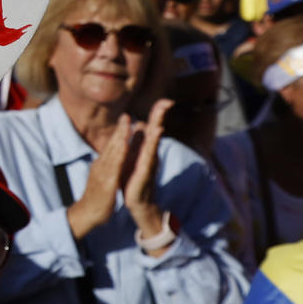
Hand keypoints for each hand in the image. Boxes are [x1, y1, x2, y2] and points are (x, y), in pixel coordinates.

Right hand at [66, 115, 130, 238]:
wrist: (87, 214)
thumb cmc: (96, 198)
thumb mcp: (102, 180)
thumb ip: (106, 169)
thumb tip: (111, 161)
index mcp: (101, 165)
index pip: (110, 146)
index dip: (118, 133)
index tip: (126, 120)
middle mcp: (100, 166)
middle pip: (111, 145)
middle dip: (119, 129)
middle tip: (127, 115)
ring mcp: (102, 173)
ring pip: (112, 152)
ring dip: (119, 137)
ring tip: (126, 124)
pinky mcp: (106, 182)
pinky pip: (114, 165)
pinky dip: (119, 153)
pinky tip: (124, 144)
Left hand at [123, 99, 172, 239]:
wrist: (138, 203)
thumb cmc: (134, 179)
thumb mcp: (135, 157)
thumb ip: (139, 142)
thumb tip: (141, 124)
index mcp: (145, 148)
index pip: (152, 127)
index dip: (157, 114)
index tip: (166, 100)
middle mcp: (150, 153)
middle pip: (156, 131)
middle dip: (160, 117)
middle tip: (167, 102)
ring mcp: (149, 163)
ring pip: (153, 144)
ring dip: (156, 131)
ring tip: (160, 119)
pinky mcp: (144, 173)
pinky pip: (148, 159)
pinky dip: (151, 149)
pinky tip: (154, 142)